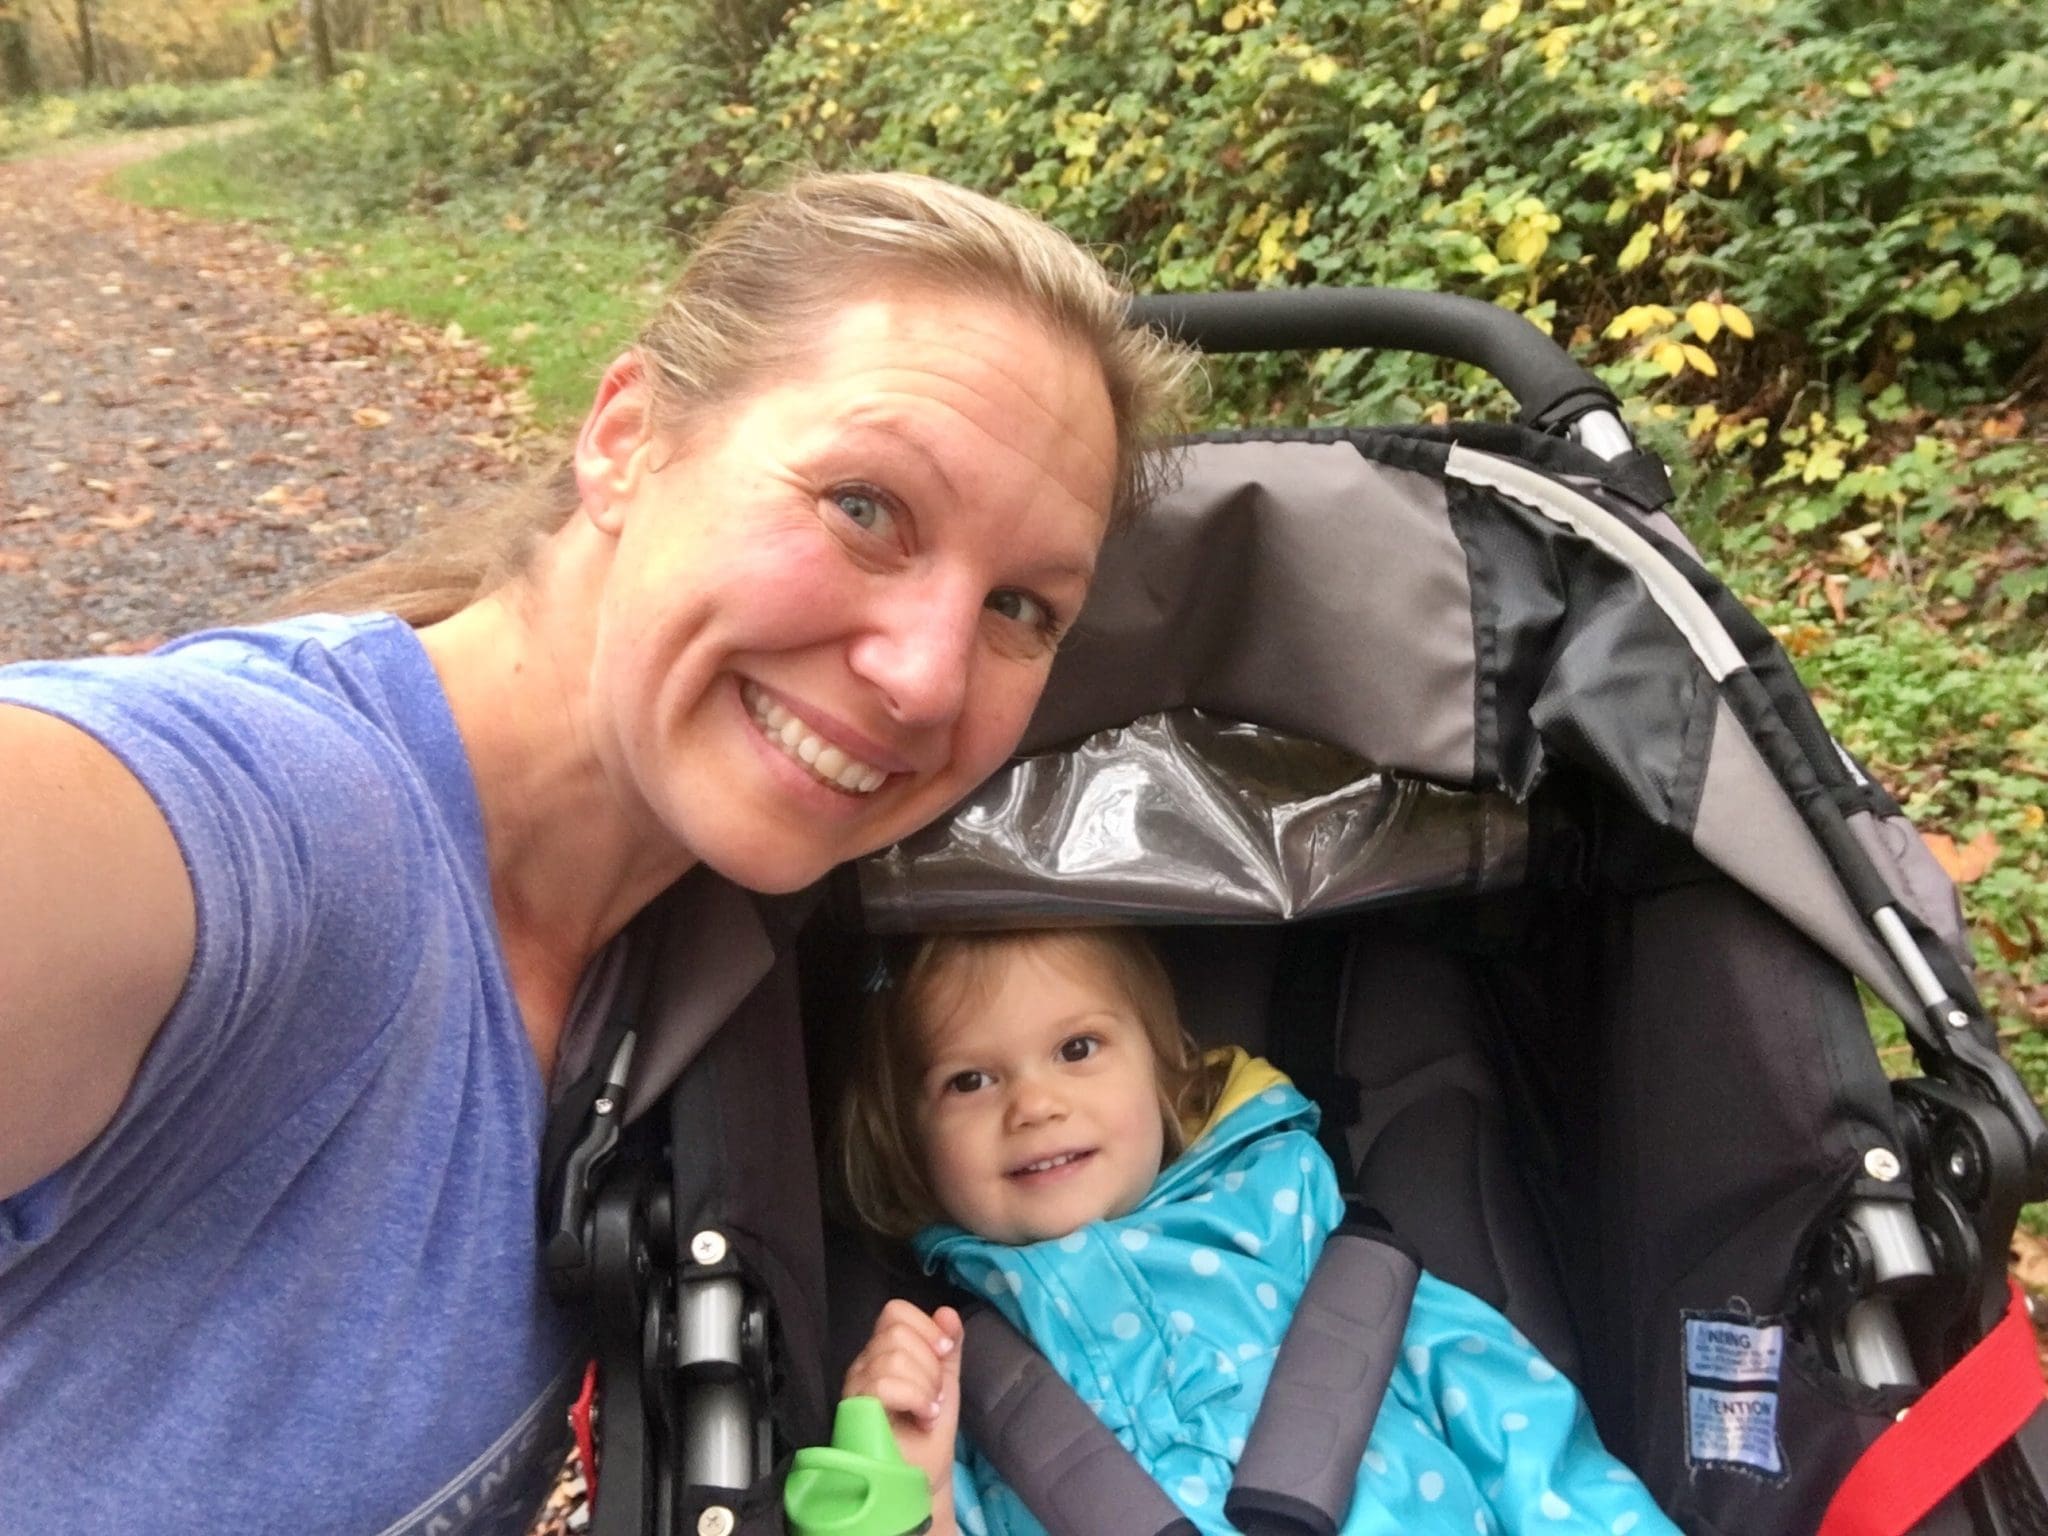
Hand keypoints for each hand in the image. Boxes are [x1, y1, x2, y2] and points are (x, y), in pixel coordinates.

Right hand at [842, 1300, 964, 1510]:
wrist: (924, 1478)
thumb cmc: (929, 1431)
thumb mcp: (945, 1381)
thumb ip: (948, 1346)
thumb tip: (947, 1312)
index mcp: (883, 1352)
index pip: (895, 1311)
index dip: (926, 1327)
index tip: (944, 1354)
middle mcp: (864, 1364)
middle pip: (897, 1332)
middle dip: (929, 1365)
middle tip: (934, 1395)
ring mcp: (856, 1387)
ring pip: (893, 1357)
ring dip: (924, 1387)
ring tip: (928, 1412)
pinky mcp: (855, 1412)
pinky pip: (883, 1384)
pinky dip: (915, 1399)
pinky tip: (924, 1417)